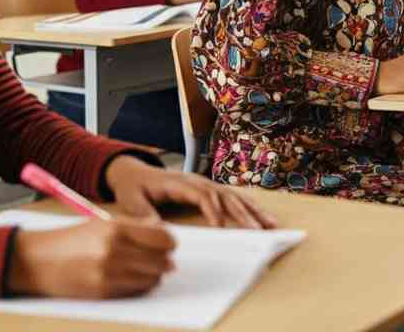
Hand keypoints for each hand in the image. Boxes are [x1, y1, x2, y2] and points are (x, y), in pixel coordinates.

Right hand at [7, 218, 174, 297]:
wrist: (37, 261)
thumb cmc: (70, 240)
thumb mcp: (101, 224)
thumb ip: (133, 227)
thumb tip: (163, 235)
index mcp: (116, 228)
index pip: (163, 238)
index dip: (169, 242)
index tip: (168, 243)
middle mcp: (115, 251)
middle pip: (161, 260)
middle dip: (164, 260)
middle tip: (160, 258)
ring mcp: (110, 274)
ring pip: (152, 279)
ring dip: (153, 275)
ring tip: (144, 268)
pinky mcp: (104, 293)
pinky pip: (136, 291)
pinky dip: (140, 286)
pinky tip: (130, 278)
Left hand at [104, 155, 276, 228]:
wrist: (134, 172)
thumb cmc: (134, 187)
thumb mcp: (132, 201)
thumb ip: (144, 215)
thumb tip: (156, 230)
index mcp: (179, 183)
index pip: (202, 195)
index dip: (213, 211)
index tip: (221, 229)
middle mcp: (196, 181)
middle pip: (224, 196)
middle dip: (242, 213)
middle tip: (257, 231)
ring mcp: (205, 184)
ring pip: (234, 196)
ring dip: (253, 210)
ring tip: (271, 225)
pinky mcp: (209, 189)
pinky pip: (233, 197)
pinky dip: (249, 206)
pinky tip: (262, 217)